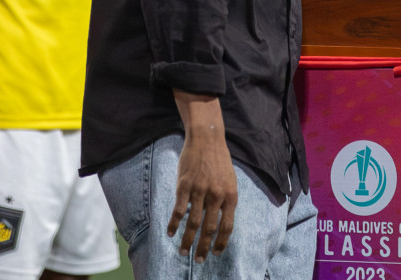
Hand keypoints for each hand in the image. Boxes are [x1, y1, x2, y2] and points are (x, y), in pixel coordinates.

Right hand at [169, 92, 237, 262]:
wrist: (207, 139)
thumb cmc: (220, 160)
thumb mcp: (230, 181)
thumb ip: (226, 201)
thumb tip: (220, 222)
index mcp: (230, 196)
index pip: (227, 226)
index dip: (220, 242)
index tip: (216, 253)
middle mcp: (216, 196)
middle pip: (209, 229)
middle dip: (204, 248)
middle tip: (200, 261)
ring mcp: (200, 191)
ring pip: (193, 223)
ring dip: (187, 240)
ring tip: (183, 251)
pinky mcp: (185, 186)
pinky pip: (178, 210)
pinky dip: (173, 224)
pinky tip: (170, 233)